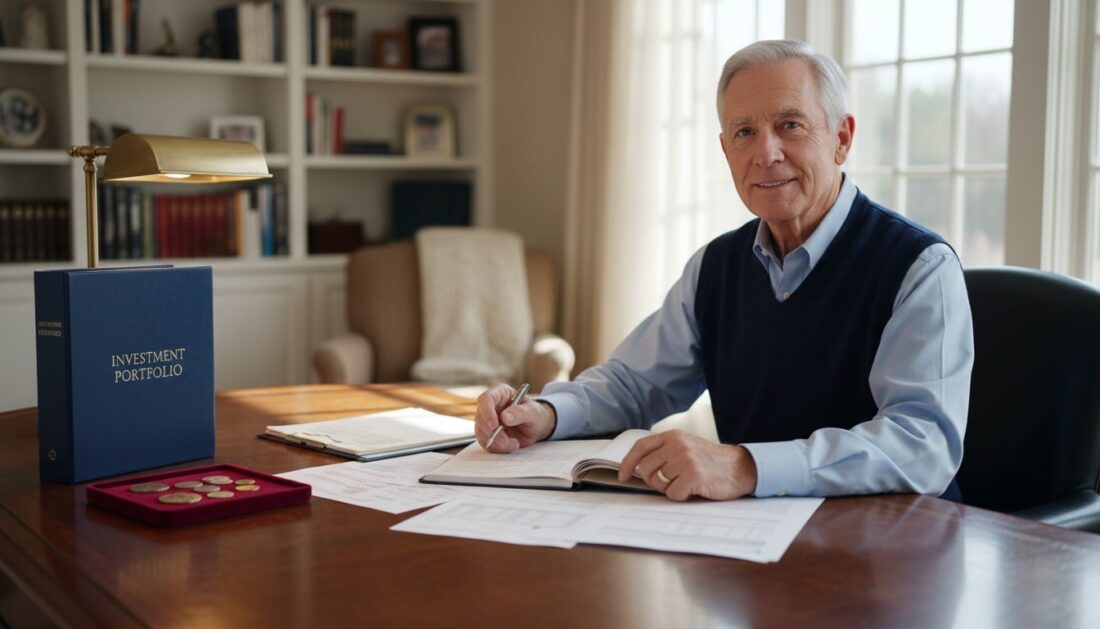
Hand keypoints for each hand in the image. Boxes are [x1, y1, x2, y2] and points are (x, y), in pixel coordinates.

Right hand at [475, 383, 556, 452]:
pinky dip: (497, 448)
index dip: (487, 412)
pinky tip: (510, 446)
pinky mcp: (487, 433)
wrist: (536, 428)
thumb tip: (505, 417)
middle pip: (480, 418)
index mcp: (501, 393)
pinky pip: (485, 442)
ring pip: (481, 432)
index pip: (486, 399)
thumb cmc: (535, 415)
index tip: (495, 426)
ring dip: (496, 442)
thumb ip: (520, 413)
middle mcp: (491, 406)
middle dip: (493, 432)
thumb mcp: (533, 412)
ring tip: (514, 444)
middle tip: (506, 441)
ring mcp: (487, 420)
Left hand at [617, 430, 757, 500]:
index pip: (641, 447)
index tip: (623, 475)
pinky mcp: (692, 475)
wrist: (741, 467)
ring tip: (688, 483)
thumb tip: (639, 468)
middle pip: (648, 470)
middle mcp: (677, 445)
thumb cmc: (712, 462)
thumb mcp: (687, 447)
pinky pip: (673, 494)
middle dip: (656, 481)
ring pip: (659, 484)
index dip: (629, 463)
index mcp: (673, 436)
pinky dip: (682, 497)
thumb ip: (665, 452)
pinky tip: (695, 489)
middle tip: (674, 482)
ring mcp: (684, 459)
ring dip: (671, 489)